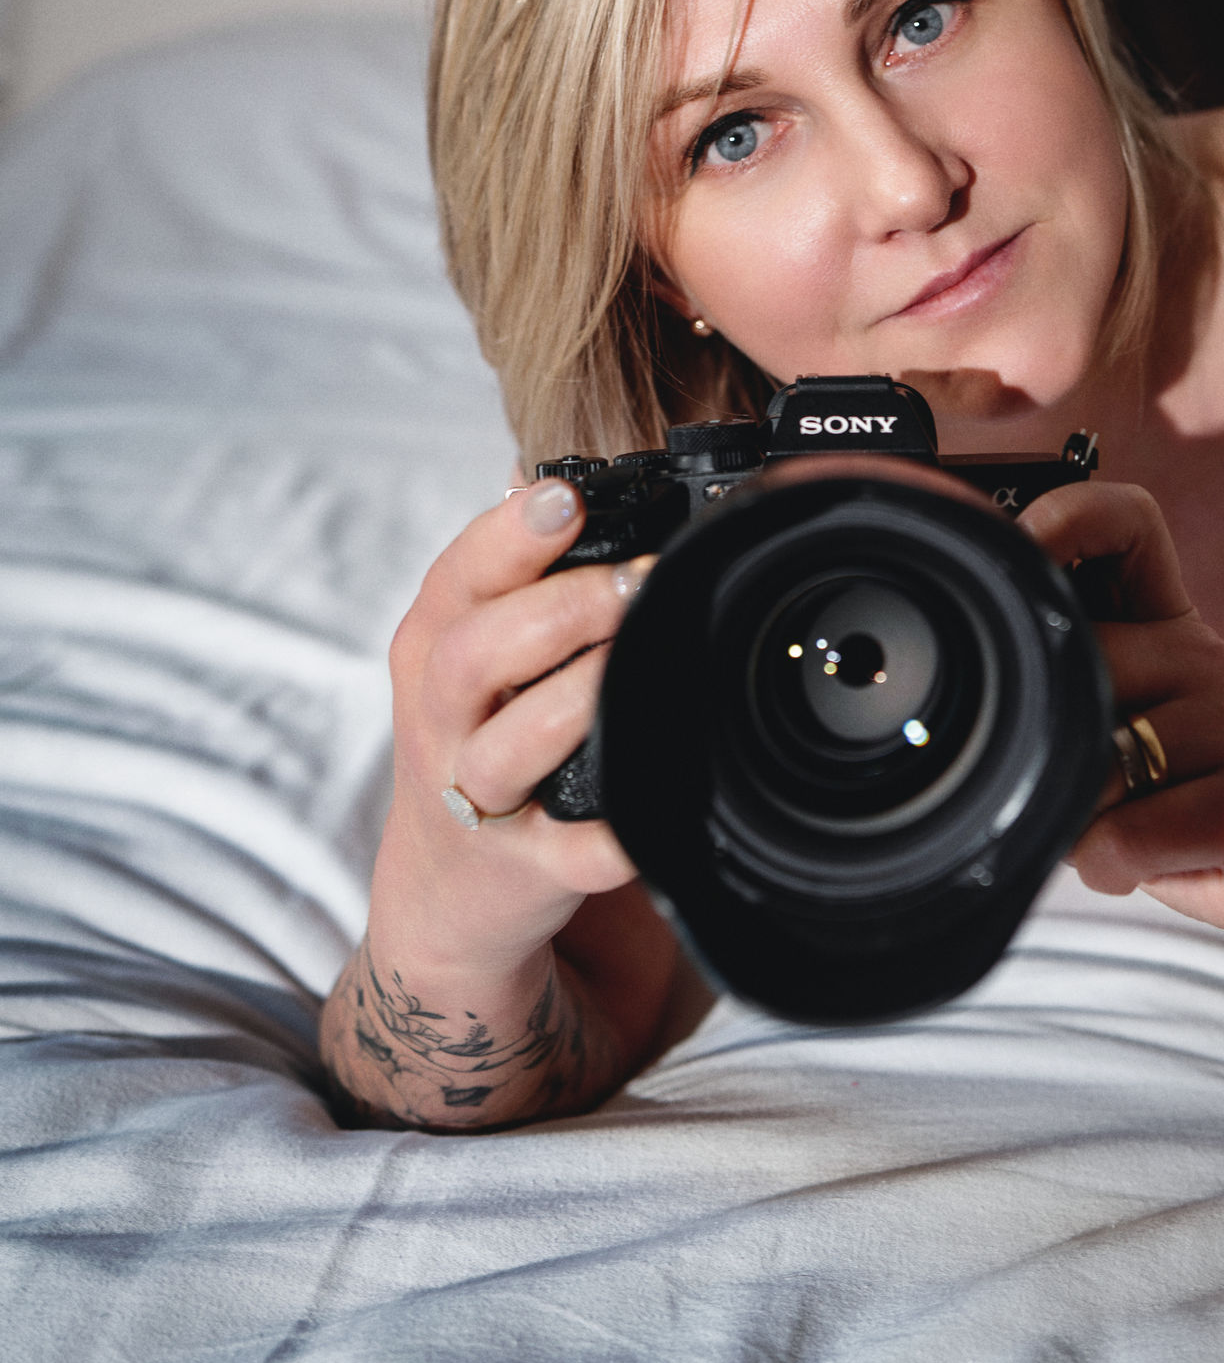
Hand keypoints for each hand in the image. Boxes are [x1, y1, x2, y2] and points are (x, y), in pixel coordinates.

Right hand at [372, 478, 648, 982]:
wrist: (445, 891)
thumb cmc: (476, 737)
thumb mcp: (470, 649)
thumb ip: (515, 571)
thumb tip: (565, 471)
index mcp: (435, 647)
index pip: (457, 576)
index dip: (510, 533)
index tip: (566, 499)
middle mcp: (445, 719)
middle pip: (472, 653)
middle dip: (556, 609)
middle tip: (633, 580)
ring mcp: (478, 796)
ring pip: (508, 747)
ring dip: (573, 700)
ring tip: (633, 661)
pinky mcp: (523, 868)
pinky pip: (570, 854)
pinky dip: (610, 836)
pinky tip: (649, 808)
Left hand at [1018, 479, 1223, 995]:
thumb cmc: (1210, 819)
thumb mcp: (1139, 743)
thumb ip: (1077, 704)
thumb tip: (981, 703)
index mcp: (1174, 630)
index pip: (1126, 524)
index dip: (1065, 515)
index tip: (1017, 550)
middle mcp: (1206, 656)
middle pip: (1074, 666)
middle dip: (1054, 751)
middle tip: (1102, 794)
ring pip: (1088, 765)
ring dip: (1085, 825)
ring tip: (1141, 834)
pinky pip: (1122, 835)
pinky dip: (1115, 870)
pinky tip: (1161, 867)